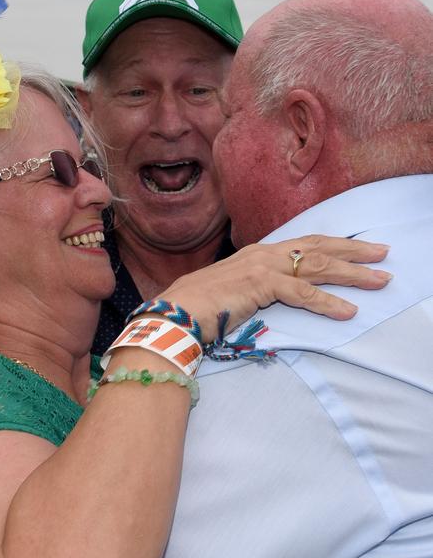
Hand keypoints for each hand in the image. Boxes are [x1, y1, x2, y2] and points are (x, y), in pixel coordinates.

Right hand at [158, 236, 390, 343]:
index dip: (335, 245)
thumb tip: (276, 300)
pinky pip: (302, 293)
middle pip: (319, 247)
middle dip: (354, 250)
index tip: (359, 247)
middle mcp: (263, 254)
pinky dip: (327, 303)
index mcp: (258, 254)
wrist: (175, 313)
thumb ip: (257, 291)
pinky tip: (347, 311)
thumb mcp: (235, 294)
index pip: (305, 244)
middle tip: (383, 254)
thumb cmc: (198, 309)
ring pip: (318, 266)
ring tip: (378, 281)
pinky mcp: (261, 284)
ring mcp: (262, 266)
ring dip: (352, 274)